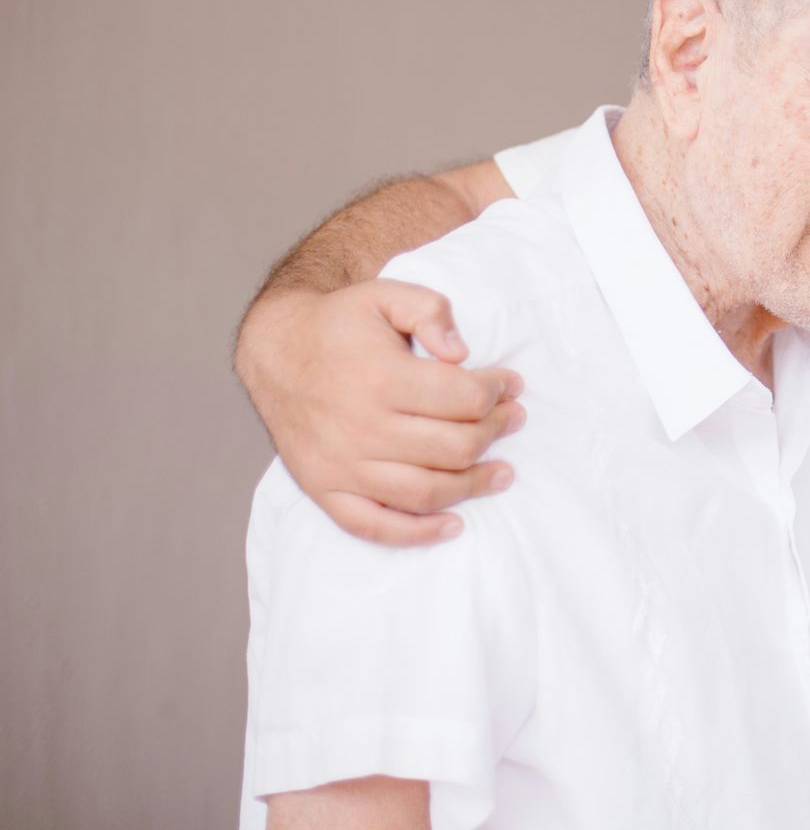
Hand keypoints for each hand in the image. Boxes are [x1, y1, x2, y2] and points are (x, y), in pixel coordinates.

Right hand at [235, 279, 525, 546]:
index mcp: (380, 378)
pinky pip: (374, 526)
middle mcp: (361, 427)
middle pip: (454, 448)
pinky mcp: (324, 489)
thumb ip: (430, 311)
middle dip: (495, 433)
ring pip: (426, 492)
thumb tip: (461, 352)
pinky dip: (417, 534)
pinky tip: (453, 525)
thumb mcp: (384, 295)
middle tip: (514, 421)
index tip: (511, 385)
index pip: (463, 397)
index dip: (498, 392)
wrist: (275, 351)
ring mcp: (341, 465)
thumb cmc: (339, 325)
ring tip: (502, 473)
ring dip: (473, 486)